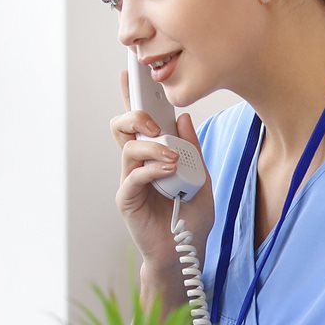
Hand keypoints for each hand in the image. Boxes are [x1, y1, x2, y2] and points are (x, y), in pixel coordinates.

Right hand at [110, 74, 213, 272]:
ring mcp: (130, 180)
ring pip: (127, 147)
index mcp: (154, 154)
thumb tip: (185, 119)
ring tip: (172, 157)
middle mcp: (138, 164)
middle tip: (157, 123)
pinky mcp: (127, 199)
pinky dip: (151, 169)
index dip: (132, 96)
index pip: (140, 120)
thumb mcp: (202, 179)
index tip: (130, 73)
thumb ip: (194, 151)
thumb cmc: (191, 217)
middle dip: (136, 115)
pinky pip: (133, 176)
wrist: (185, 252)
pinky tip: (169, 172)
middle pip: (122, 126)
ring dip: (151, 146)